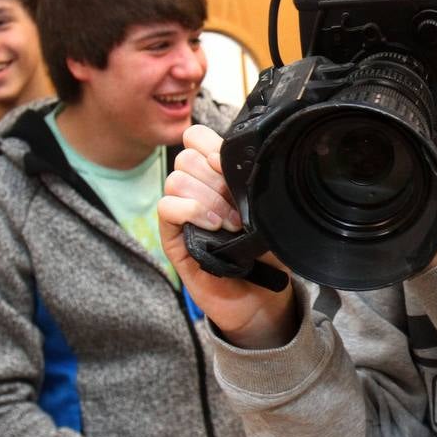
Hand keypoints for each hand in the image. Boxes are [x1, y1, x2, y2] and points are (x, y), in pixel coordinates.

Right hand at [159, 125, 295, 348]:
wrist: (262, 298)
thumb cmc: (268, 254)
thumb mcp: (270, 211)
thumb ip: (256, 183)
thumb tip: (248, 161)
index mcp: (218, 176)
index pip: (197, 138)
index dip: (212, 145)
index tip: (234, 166)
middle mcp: (197, 190)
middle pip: (186, 156)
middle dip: (215, 176)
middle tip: (238, 204)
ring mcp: (182, 213)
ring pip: (176, 179)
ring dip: (207, 198)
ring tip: (231, 223)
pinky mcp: (172, 237)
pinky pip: (165, 207)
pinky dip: (190, 211)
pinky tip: (213, 226)